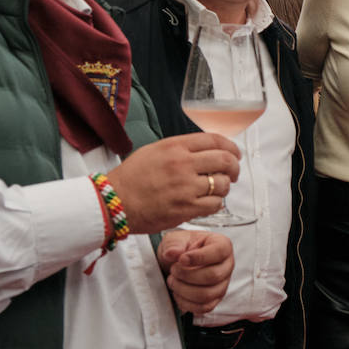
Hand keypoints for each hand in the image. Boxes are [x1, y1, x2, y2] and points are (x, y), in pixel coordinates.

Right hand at [107, 134, 240, 234]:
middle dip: (234, 167)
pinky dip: (215, 204)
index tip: (235, 153)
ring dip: (224, 187)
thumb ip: (181, 149)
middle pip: (225, 160)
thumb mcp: (154, 151)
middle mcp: (183, 164)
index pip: (215, 140)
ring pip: (223, 184)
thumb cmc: (131, 177)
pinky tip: (207, 203)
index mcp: (175, 147)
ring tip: (215, 190)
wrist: (114, 201)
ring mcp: (185, 187)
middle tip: (233, 173)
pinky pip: (214, 204)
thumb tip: (206, 151)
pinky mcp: (186, 208)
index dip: (231, 147)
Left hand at [157, 230, 235, 313]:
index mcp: (222, 245)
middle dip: (187, 275)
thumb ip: (175, 244)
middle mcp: (227, 265)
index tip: (181, 259)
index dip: (199, 257)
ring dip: (184, 290)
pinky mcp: (215, 299)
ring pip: (207, 294)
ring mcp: (223, 284)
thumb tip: (172, 253)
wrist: (179, 260)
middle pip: (213, 276)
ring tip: (173, 280)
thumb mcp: (176, 238)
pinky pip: (204, 307)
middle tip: (173, 270)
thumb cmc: (183, 247)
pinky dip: (186, 302)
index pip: (218, 252)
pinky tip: (178, 292)